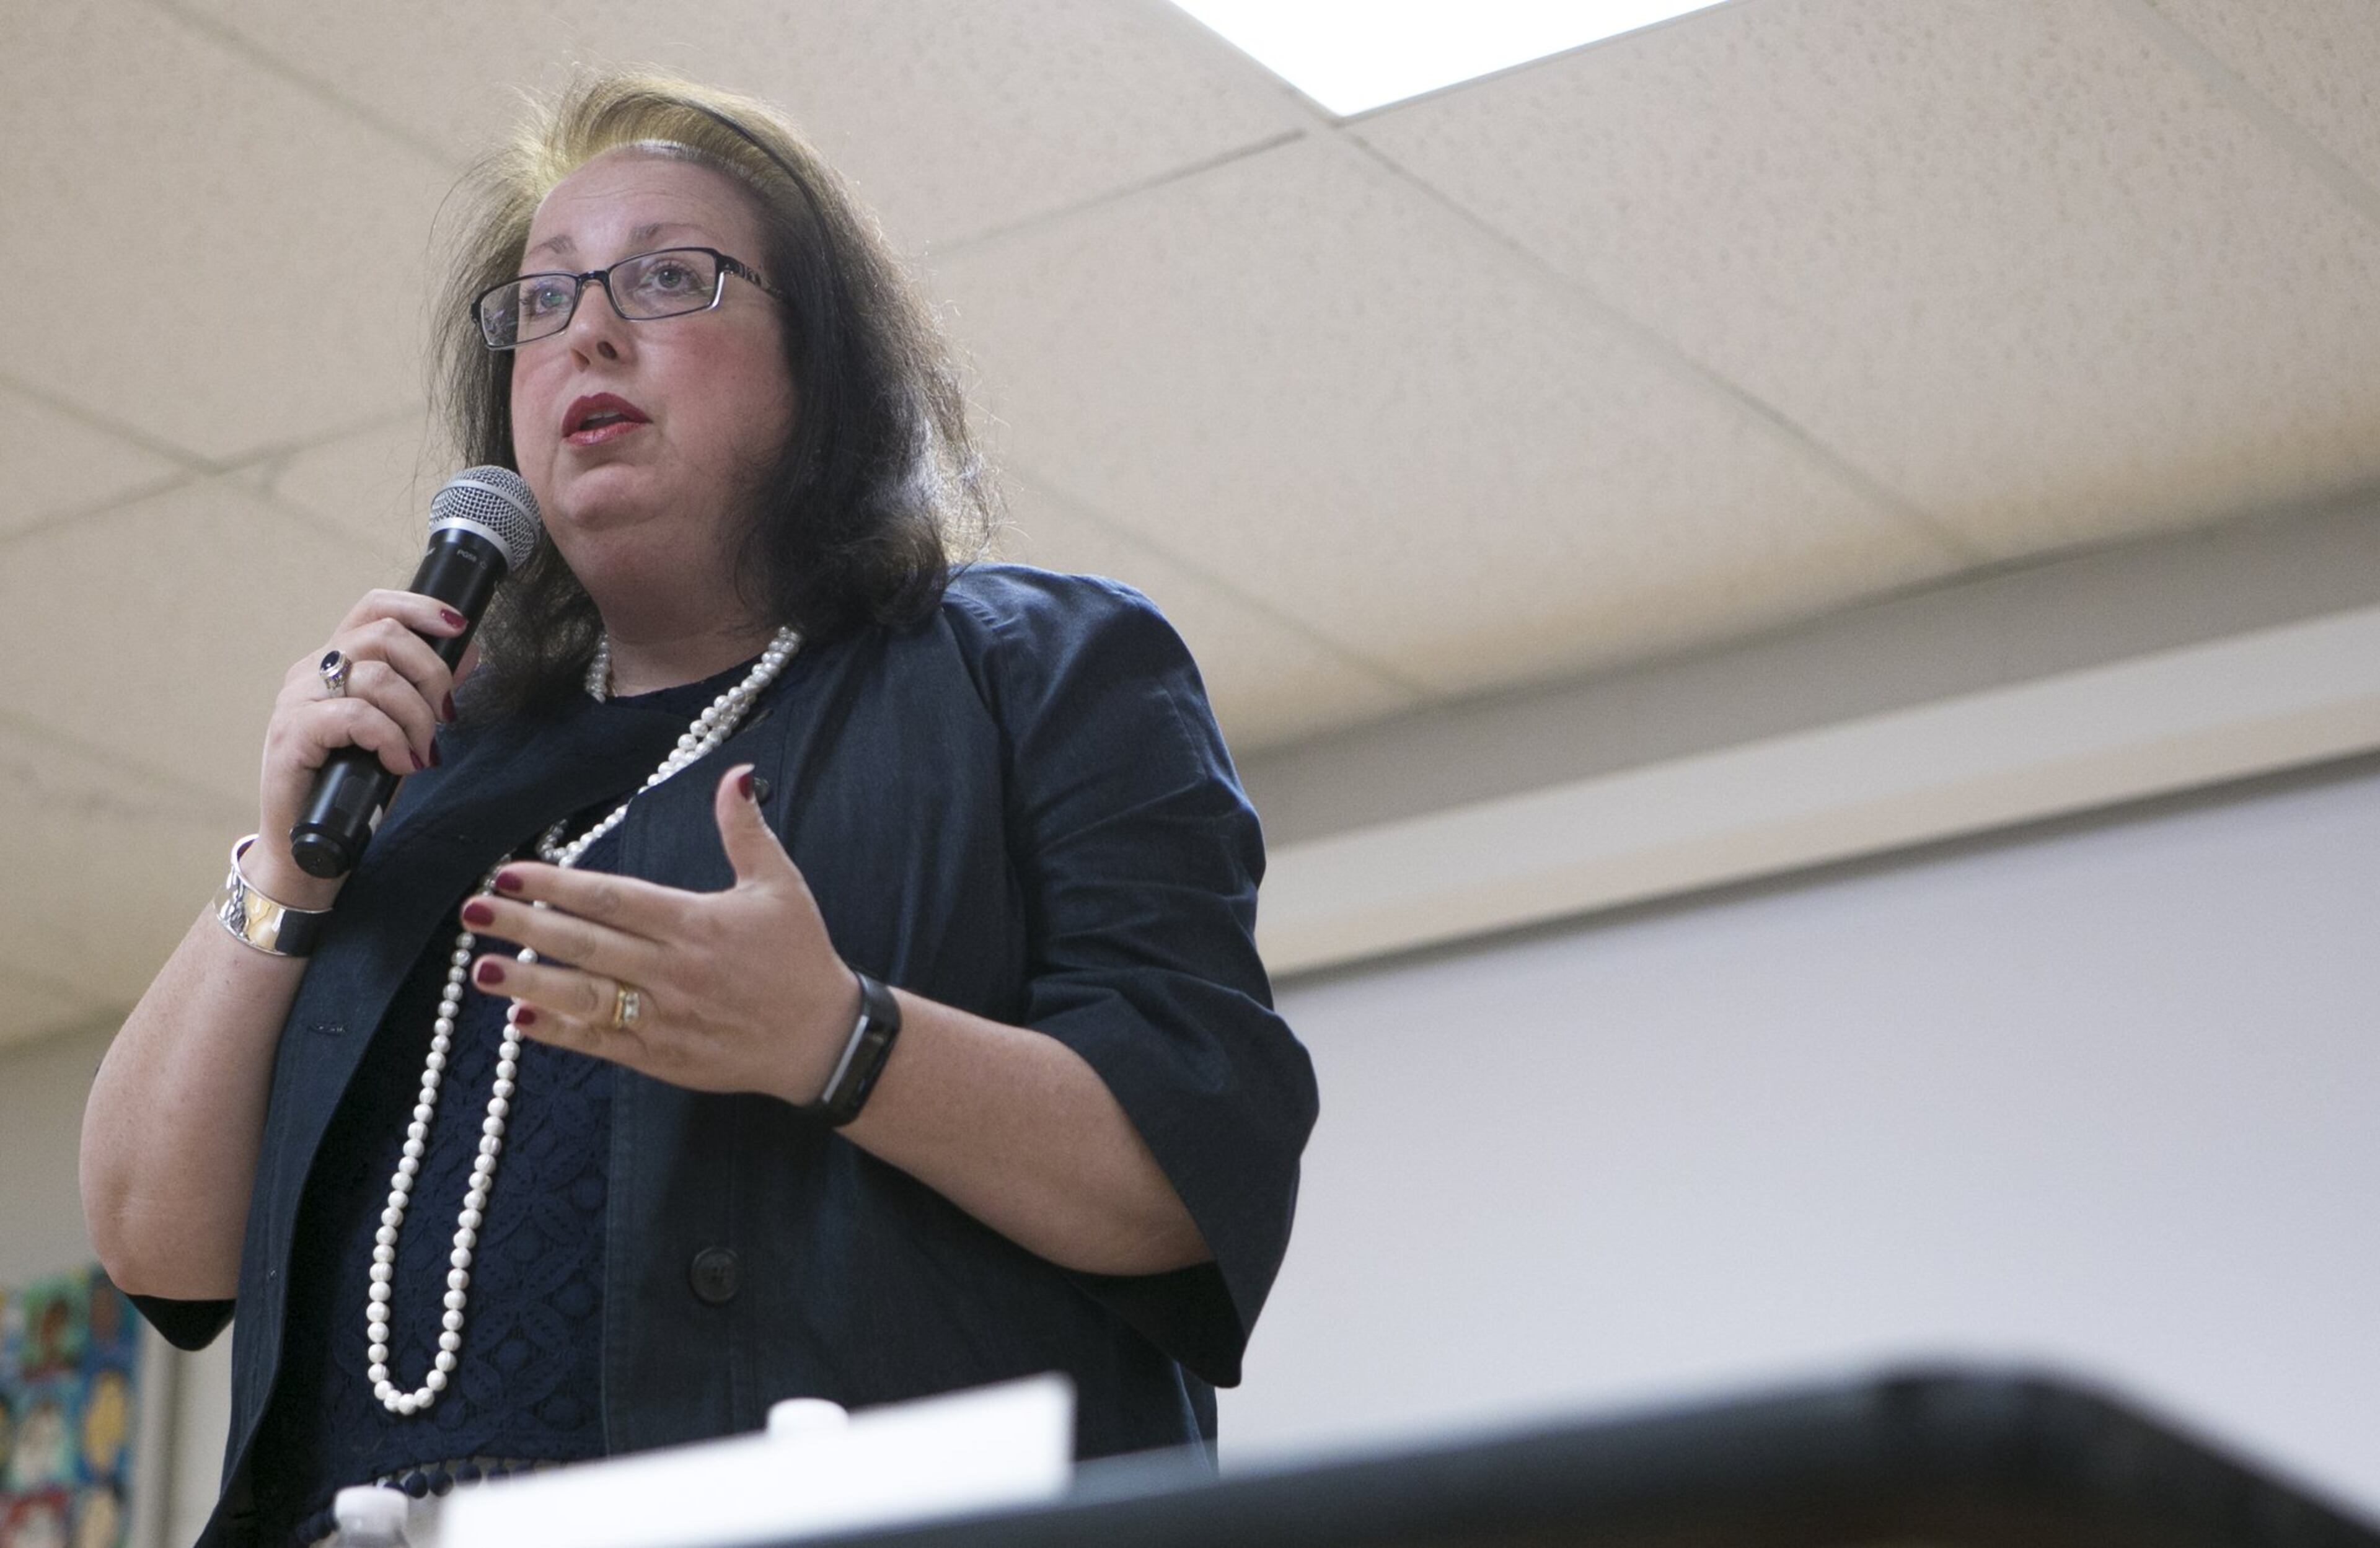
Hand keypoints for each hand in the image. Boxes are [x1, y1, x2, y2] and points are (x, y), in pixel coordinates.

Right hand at [251, 591, 475, 908]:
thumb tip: (468, 653)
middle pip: (383, 635)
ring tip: (421, 752)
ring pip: (375, 677)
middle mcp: (311, 672)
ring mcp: (296, 701)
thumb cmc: (353, 787)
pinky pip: (356, 717)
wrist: (310, 844)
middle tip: (444, 716)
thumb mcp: (402, 731)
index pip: (373, 607)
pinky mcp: (291, 734)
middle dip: (431, 673)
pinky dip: (391, 739)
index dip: (419, 608)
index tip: (458, 626)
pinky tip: (401, 764)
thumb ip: (426, 691)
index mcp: (334, 662)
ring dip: (416, 716)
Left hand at [460, 765, 862, 1105]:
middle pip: (587, 945)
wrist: (823, 1039)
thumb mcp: (781, 886)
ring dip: (531, 982)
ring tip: (481, 968)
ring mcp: (665, 1017)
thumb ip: (746, 831)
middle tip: (472, 911)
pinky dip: (562, 1033)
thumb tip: (737, 774)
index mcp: (696, 923)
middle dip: (525, 927)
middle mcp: (674, 970)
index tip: (510, 874)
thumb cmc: (801, 956)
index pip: (614, 900)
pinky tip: (521, 1019)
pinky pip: (603, 1043)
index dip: (558, 886)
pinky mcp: (663, 1056)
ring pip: (587, 996)